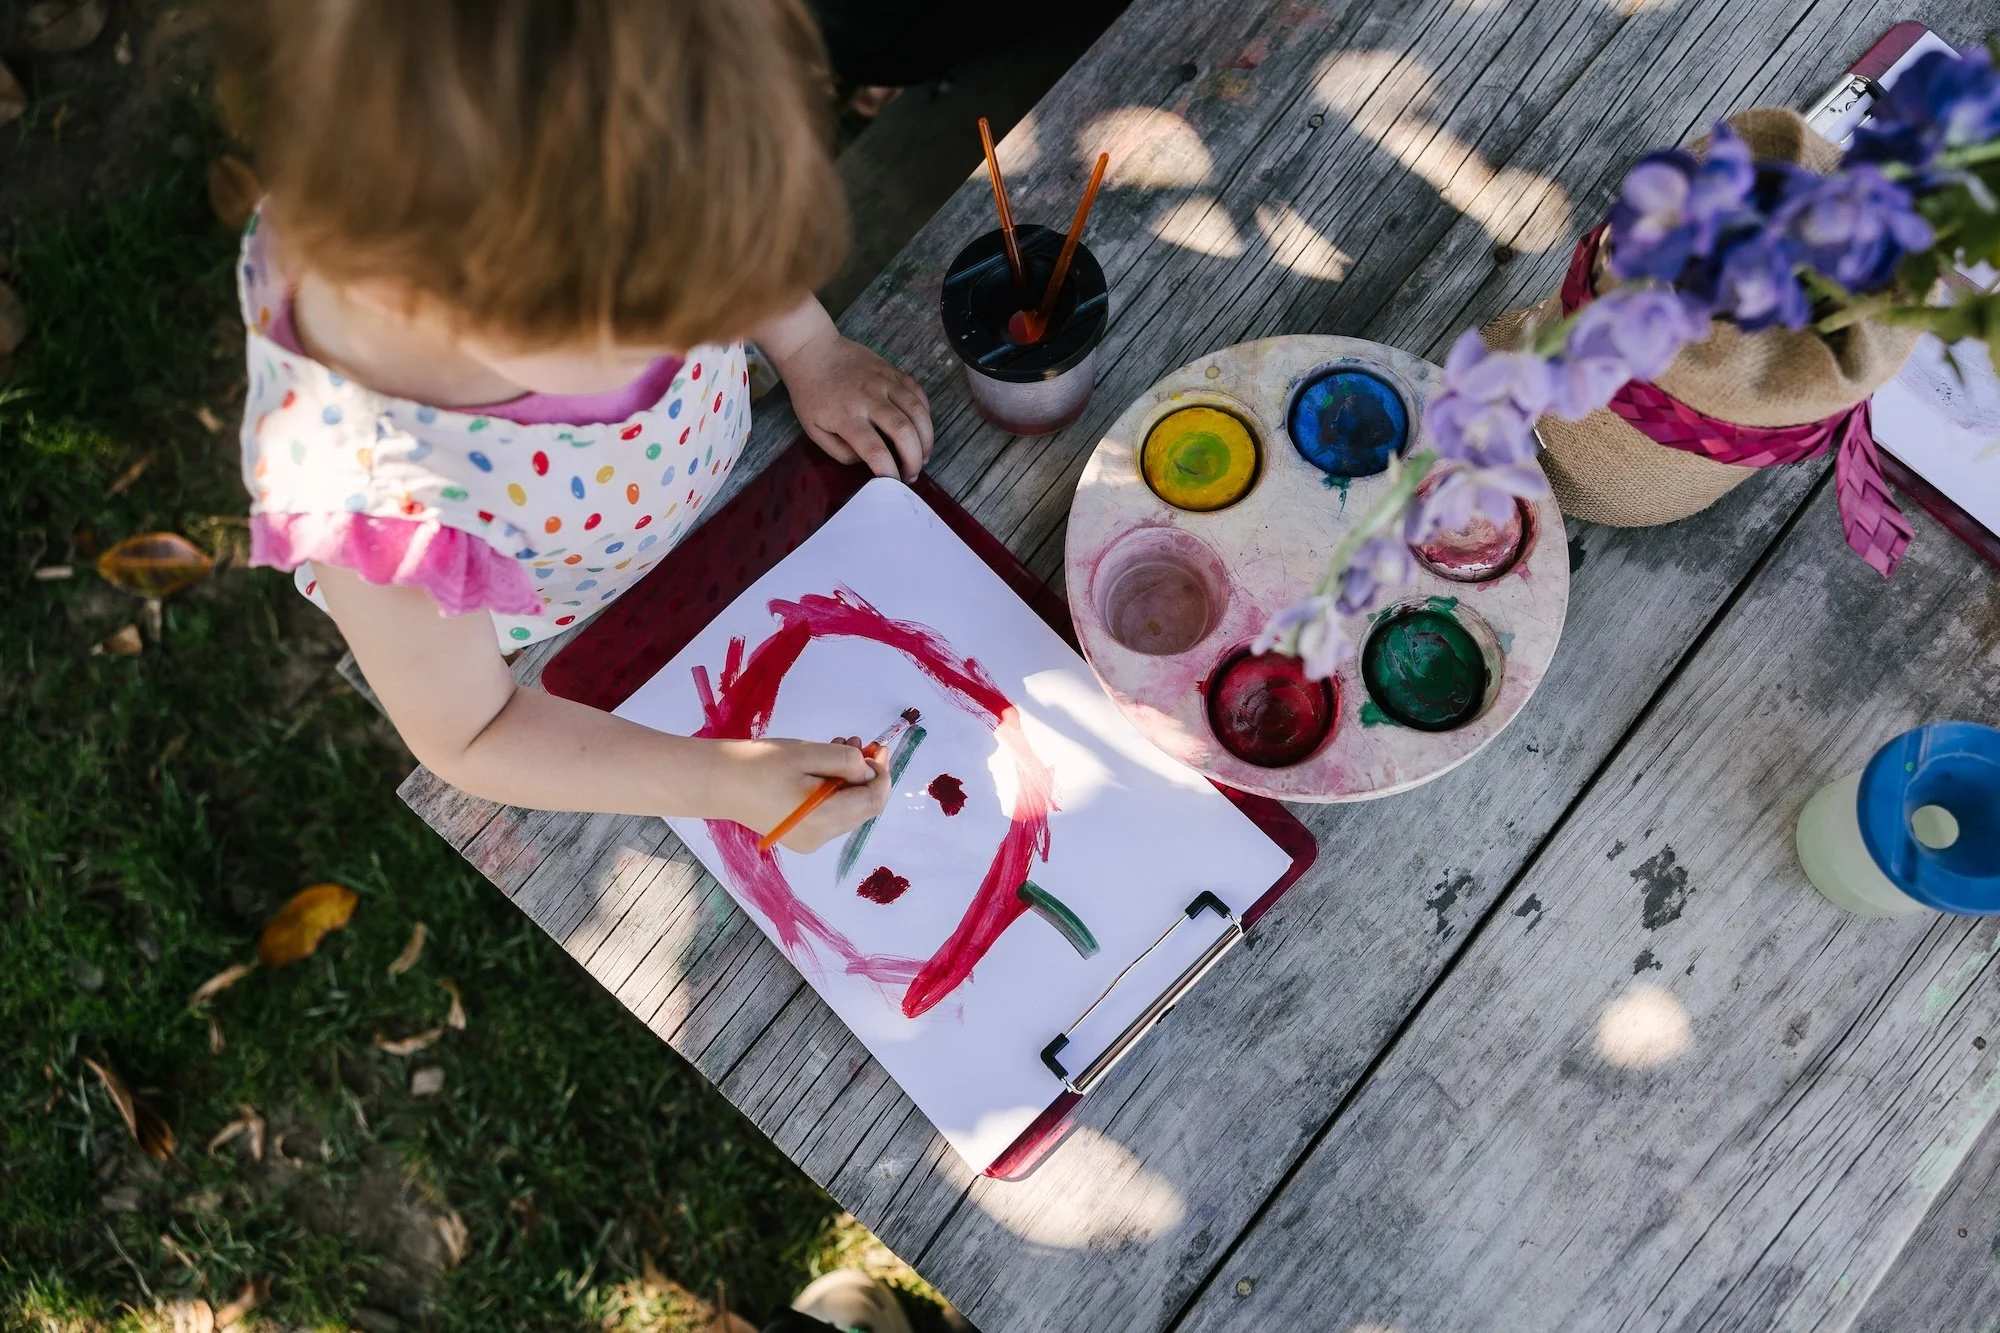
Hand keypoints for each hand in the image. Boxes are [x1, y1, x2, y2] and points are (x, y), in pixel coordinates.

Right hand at [714, 736, 890, 852]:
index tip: (878, 749)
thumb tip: (868, 771)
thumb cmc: (759, 764)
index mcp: (822, 820)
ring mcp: (810, 841)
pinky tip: (824, 768)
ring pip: (849, 810)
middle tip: (858, 743)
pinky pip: (832, 813)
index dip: (882, 774)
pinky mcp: (801, 836)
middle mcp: (820, 838)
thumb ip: (845, 761)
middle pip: (863, 808)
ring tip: (839, 747)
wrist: (718, 782)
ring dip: (851, 779)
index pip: (873, 802)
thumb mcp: (808, 753)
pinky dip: (836, 790)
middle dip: (867, 775)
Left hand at [781, 332, 933, 481]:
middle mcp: (869, 398)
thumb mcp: (813, 430)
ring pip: (917, 410)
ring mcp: (884, 382)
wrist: (812, 350)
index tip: (893, 484)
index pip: (874, 449)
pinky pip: (918, 392)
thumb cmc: (811, 393)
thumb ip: (840, 451)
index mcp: (846, 416)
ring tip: (924, 456)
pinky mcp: (892, 371)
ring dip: (926, 438)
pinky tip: (922, 429)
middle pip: (903, 430)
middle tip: (912, 474)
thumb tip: (866, 460)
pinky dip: (926, 413)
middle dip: (914, 458)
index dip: (888, 471)